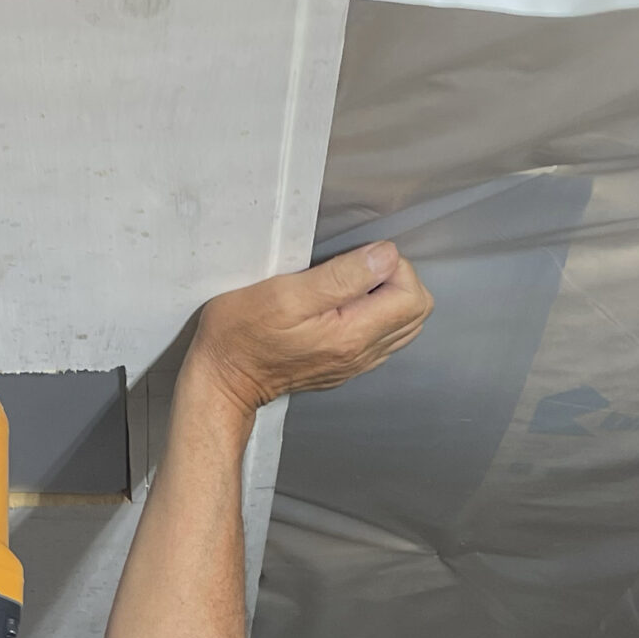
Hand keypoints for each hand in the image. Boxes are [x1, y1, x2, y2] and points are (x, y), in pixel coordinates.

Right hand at [185, 242, 431, 417]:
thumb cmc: (241, 334)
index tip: (357, 259)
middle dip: (396, 280)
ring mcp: (355, 364)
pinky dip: (376, 315)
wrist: (222, 380)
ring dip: (387, 298)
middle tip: (356, 269)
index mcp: (352, 335)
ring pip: (403, 326)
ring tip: (349, 286)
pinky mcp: (344, 366)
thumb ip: (339, 276)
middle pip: (416, 311)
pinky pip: (382, 338)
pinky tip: (344, 306)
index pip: (412, 295)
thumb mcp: (284, 294)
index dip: (392, 266)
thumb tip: (384, 257)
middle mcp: (361, 354)